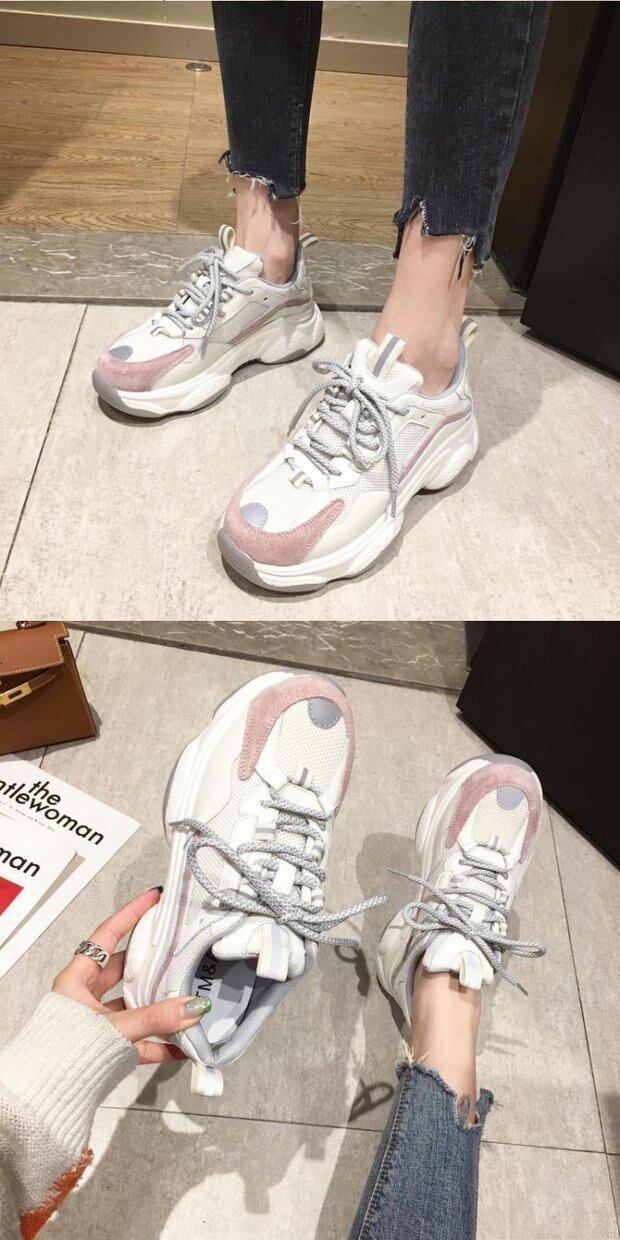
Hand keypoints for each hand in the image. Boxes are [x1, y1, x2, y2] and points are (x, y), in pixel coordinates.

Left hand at [52, 888, 205, 1063]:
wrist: (44, 1098)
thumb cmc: (62, 1053)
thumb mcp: (113, 1028)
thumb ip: (155, 1018)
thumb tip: (194, 1006)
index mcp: (77, 980)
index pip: (107, 936)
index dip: (130, 914)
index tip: (153, 898)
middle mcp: (86, 998)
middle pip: (125, 969)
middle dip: (152, 960)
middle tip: (178, 944)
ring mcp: (97, 1023)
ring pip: (134, 1005)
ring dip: (159, 1004)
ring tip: (187, 993)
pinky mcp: (107, 1049)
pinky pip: (139, 1040)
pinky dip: (160, 1042)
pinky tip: (183, 1045)